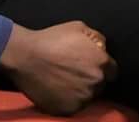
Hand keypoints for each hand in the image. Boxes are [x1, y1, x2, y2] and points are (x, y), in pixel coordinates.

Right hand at [0, 21, 114, 114]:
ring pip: (87, 97)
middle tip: (74, 73)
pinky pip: (74, 106)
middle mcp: (96, 82)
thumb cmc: (52, 39)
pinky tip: (58, 89)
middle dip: (91, 79)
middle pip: (100, 85)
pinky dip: (68, 100)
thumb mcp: (79, 28)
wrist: (26, 56)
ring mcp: (82, 98)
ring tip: (64, 81)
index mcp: (101, 62)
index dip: (102, 68)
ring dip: (80, 91)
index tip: (90, 67)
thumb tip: (103, 48)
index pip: (112, 71)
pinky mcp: (69, 109)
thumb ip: (97, 38)